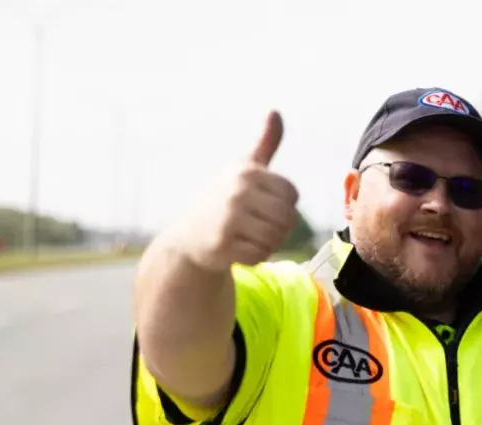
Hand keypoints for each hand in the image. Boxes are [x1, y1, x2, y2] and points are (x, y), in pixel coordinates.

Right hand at [177, 111, 299, 271]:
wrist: (189, 237)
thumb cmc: (224, 199)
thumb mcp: (243, 168)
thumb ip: (264, 143)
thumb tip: (275, 111)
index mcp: (246, 172)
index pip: (292, 196)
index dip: (282, 205)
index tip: (260, 205)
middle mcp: (237, 191)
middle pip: (289, 218)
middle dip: (278, 227)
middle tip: (255, 225)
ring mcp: (228, 218)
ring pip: (277, 238)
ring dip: (268, 243)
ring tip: (247, 236)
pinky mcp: (222, 245)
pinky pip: (261, 255)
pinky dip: (255, 257)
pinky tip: (237, 249)